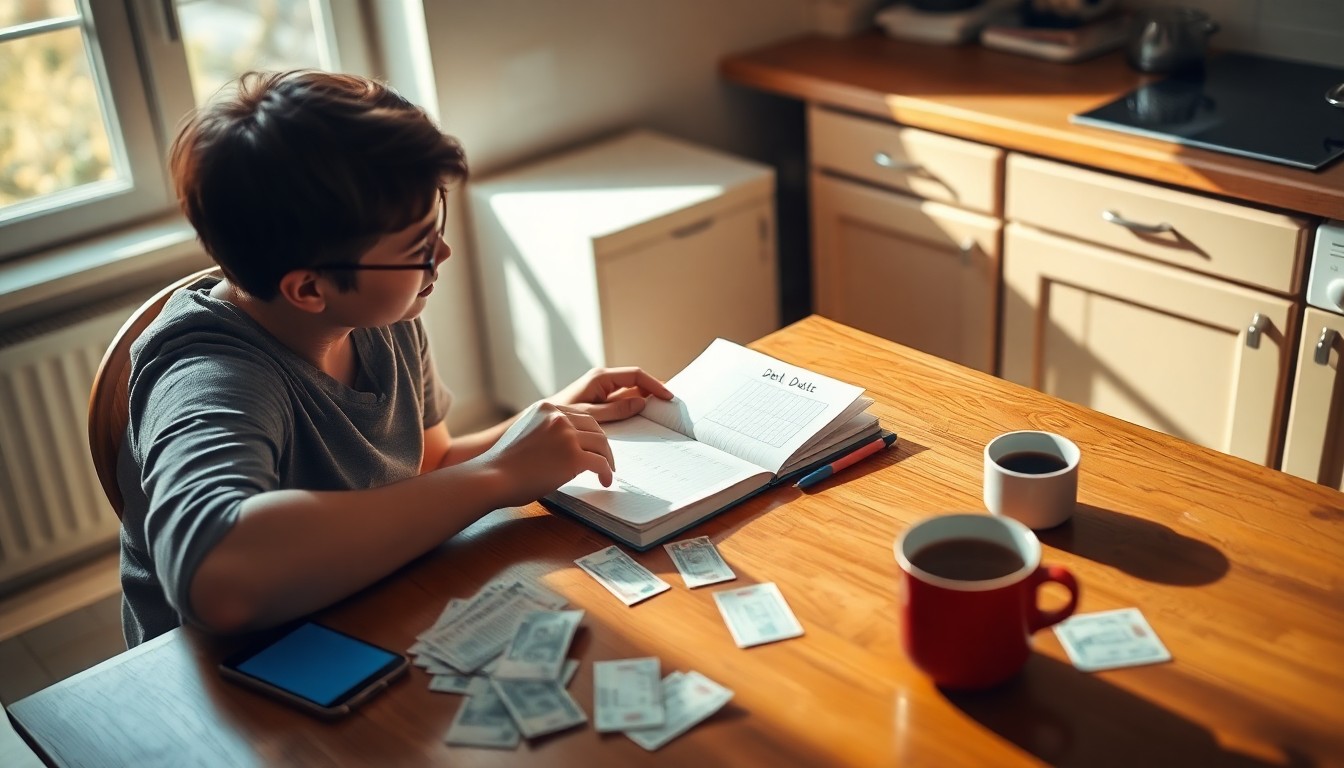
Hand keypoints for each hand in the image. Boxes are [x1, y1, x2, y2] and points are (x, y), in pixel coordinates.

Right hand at [477, 401, 617, 505]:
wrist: (492, 477)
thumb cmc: (503, 464)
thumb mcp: (525, 433)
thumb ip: (544, 432)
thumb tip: (562, 447)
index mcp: (546, 409)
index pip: (579, 415)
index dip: (589, 432)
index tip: (593, 444)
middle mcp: (558, 416)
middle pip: (594, 426)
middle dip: (602, 444)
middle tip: (605, 459)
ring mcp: (567, 435)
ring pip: (601, 443)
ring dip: (607, 458)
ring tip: (607, 471)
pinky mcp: (573, 457)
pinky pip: (600, 463)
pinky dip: (606, 473)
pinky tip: (605, 481)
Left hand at [546, 366, 673, 422]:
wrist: (542, 422)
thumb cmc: (561, 416)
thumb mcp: (590, 415)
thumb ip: (615, 409)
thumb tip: (641, 402)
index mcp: (601, 377)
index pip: (636, 376)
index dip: (655, 384)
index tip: (668, 396)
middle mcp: (603, 380)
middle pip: (636, 382)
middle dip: (654, 390)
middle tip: (672, 402)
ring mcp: (603, 389)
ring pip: (631, 391)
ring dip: (647, 399)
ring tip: (663, 409)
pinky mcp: (601, 399)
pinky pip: (623, 400)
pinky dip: (635, 406)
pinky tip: (645, 415)